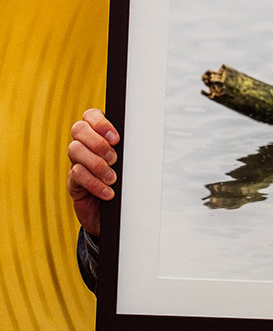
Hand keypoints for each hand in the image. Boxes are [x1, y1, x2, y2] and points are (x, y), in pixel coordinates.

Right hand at [67, 109, 119, 235]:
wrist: (116, 215)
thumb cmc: (125, 184)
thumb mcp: (129, 164)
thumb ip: (128, 150)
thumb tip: (141, 141)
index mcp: (99, 136)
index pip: (91, 116)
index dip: (100, 123)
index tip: (116, 138)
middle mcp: (85, 146)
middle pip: (78, 129)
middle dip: (98, 142)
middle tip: (114, 159)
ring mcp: (76, 163)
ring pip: (75, 150)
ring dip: (96, 164)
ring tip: (112, 178)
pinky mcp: (73, 182)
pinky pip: (77, 175)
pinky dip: (94, 183)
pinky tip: (108, 192)